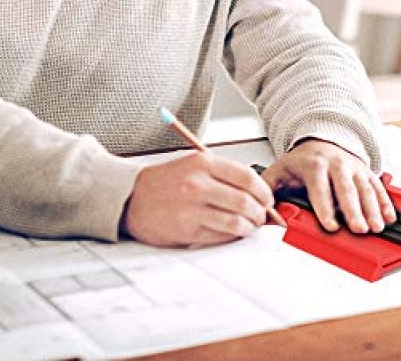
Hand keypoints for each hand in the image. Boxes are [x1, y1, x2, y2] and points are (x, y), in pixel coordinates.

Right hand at [122, 152, 276, 247]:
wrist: (132, 198)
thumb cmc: (166, 182)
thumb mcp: (194, 165)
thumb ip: (224, 174)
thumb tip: (256, 191)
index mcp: (203, 163)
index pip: (247, 177)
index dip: (264, 191)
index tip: (267, 198)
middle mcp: (198, 184)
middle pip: (245, 201)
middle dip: (260, 212)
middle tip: (262, 216)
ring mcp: (192, 209)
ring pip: (236, 222)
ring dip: (249, 227)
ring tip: (249, 226)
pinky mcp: (187, 230)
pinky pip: (221, 236)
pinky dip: (232, 236)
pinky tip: (232, 232)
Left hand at [261, 138, 396, 233]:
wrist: (321, 141)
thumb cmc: (301, 162)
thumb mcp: (280, 171)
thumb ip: (268, 190)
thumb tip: (262, 211)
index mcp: (314, 164)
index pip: (320, 187)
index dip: (325, 207)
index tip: (330, 225)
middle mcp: (336, 164)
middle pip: (346, 188)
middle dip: (353, 210)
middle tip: (359, 229)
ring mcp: (353, 167)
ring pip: (365, 188)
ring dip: (372, 208)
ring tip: (376, 227)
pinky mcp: (366, 172)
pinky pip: (378, 186)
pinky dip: (385, 202)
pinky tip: (388, 217)